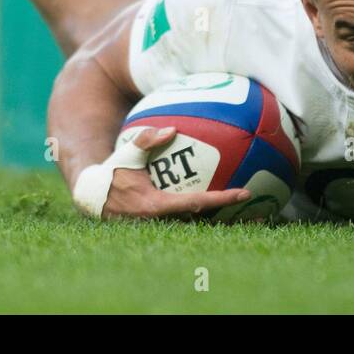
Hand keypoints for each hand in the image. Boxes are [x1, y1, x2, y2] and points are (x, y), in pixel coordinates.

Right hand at [100, 126, 251, 219]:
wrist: (94, 196)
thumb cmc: (113, 171)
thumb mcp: (127, 153)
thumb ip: (146, 139)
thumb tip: (172, 128)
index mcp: (156, 205)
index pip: (195, 203)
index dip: (221, 199)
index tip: (244, 193)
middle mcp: (163, 220)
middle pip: (204, 222)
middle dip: (231, 219)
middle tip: (259, 211)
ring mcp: (164, 225)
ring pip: (200, 225)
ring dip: (224, 222)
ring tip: (253, 216)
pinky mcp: (164, 224)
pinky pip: (192, 220)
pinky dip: (210, 216)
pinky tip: (227, 207)